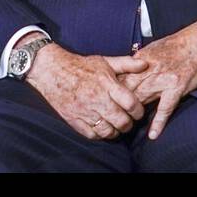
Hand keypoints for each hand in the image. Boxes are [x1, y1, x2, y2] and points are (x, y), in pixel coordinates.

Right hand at [24, 41, 146, 140]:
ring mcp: (85, 111)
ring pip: (109, 131)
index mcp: (107, 84)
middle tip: (127, 119)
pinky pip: (93, 135)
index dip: (138, 111)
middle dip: (128, 123)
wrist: (52, 70)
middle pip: (122, 121)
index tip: (137, 111)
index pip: (131, 104)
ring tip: (115, 124)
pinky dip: (100, 134)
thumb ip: (125, 64)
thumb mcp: (104, 61)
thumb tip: (144, 64)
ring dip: (115, 130)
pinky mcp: (74, 120)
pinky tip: (101, 127)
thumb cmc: (80, 66)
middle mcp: (97, 99)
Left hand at [121, 14, 196, 139]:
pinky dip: (158, 122)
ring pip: (142, 98)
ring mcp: (163, 79)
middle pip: (127, 88)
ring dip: (132, 113)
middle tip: (109, 116)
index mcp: (142, 58)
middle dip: (117, 102)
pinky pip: (165, 108)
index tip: (103, 98)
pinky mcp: (177, 88)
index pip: (120, 75)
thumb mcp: (154, 47)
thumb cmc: (179, 43)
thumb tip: (127, 67)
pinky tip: (153, 134)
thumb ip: (140, 59)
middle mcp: (149, 69)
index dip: (111, 88)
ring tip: (124, 127)